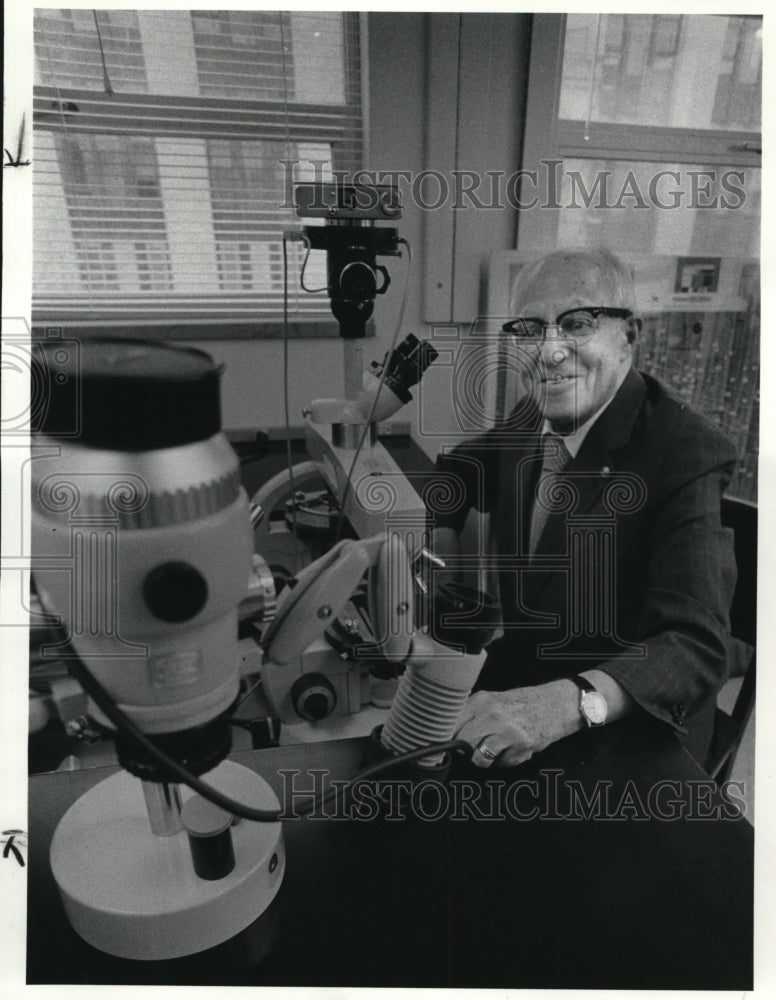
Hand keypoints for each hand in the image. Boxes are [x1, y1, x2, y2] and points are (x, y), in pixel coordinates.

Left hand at [455, 681, 581, 767]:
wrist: (555, 704)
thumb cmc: (522, 704)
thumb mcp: (492, 701)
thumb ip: (471, 715)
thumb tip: (448, 734)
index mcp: (480, 701)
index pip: (451, 725)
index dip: (448, 738)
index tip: (448, 745)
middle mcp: (491, 714)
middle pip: (462, 744)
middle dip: (467, 750)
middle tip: (476, 747)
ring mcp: (506, 730)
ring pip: (479, 758)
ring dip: (486, 759)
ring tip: (497, 748)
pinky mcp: (521, 745)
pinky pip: (503, 763)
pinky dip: (507, 760)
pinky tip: (515, 747)